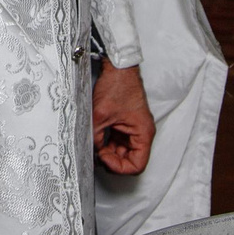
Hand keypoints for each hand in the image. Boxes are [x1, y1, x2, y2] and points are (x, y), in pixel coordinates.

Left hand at [92, 60, 153, 175]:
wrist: (117, 67)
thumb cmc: (117, 85)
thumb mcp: (101, 115)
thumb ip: (95, 137)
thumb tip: (90, 152)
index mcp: (143, 133)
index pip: (136, 165)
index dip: (119, 167)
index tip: (103, 159)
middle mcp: (141, 134)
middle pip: (128, 160)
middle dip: (111, 160)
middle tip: (95, 154)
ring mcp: (132, 130)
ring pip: (121, 152)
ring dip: (107, 152)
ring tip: (94, 146)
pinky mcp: (124, 125)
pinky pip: (116, 141)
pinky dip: (106, 143)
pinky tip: (95, 139)